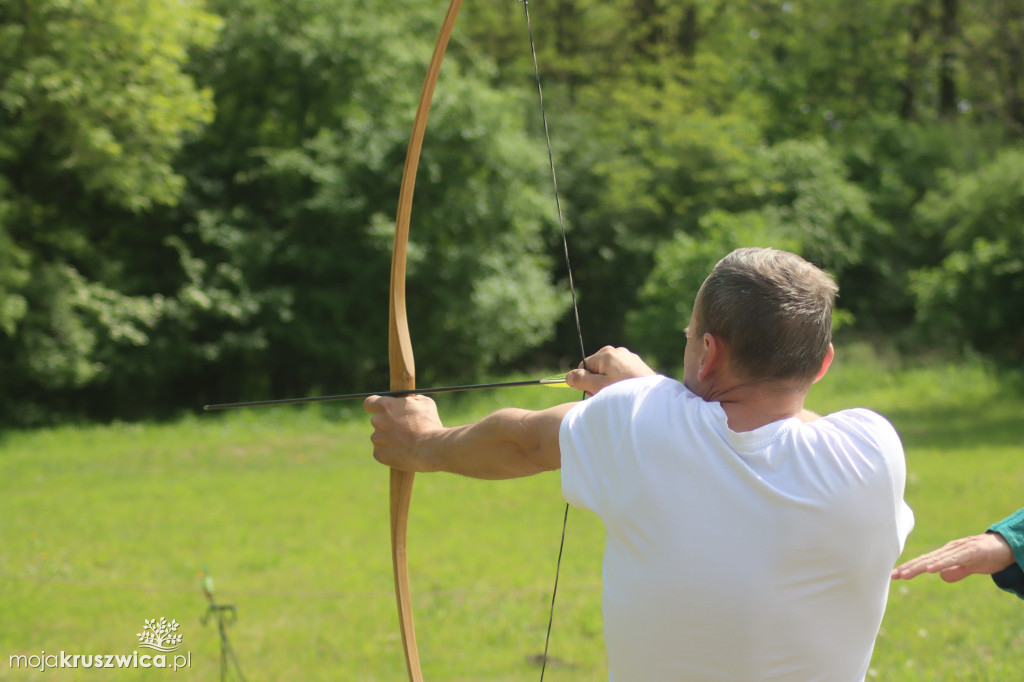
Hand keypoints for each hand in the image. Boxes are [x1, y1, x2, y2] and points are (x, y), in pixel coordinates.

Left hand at [363, 394, 443, 470]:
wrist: (431, 448)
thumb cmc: (429, 424)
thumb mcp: (424, 403)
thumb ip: (411, 400)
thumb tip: (409, 401)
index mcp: (385, 406)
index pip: (369, 403)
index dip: (374, 406)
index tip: (381, 410)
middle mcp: (377, 421)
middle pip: (377, 421)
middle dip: (387, 424)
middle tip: (402, 429)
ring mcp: (376, 439)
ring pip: (380, 437)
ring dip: (389, 438)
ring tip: (407, 442)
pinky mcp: (379, 454)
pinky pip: (382, 451)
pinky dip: (390, 452)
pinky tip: (404, 452)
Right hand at [565, 346, 654, 396]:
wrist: (654, 398)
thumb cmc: (625, 392)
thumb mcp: (599, 387)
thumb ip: (581, 380)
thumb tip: (568, 376)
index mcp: (606, 354)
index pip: (585, 366)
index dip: (586, 380)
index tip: (594, 391)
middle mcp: (618, 351)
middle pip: (597, 367)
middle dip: (598, 382)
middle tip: (608, 394)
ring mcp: (629, 357)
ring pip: (609, 371)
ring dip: (609, 383)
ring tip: (619, 394)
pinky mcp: (638, 365)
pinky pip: (621, 372)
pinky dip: (620, 382)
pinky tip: (627, 391)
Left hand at [891, 532, 1015, 582]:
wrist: (1007, 545)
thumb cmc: (987, 555)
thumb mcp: (970, 567)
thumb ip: (957, 571)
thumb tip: (942, 577)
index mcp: (948, 554)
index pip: (925, 561)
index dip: (910, 567)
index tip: (895, 575)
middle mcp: (950, 549)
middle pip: (926, 559)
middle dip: (909, 567)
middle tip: (893, 575)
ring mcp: (960, 549)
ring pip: (936, 559)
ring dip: (919, 567)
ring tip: (905, 574)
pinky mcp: (972, 551)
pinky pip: (954, 559)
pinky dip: (942, 564)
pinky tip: (931, 569)